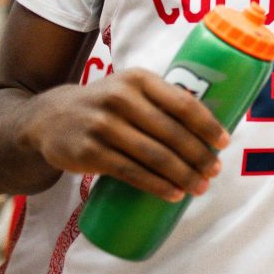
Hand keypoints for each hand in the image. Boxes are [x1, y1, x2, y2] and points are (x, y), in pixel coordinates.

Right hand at [21, 69, 227, 201]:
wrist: (50, 118)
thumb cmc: (107, 104)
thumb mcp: (132, 89)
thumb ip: (164, 100)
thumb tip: (211, 126)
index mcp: (139, 79)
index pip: (183, 103)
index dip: (207, 125)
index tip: (224, 143)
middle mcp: (121, 98)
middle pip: (172, 133)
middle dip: (199, 155)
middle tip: (214, 171)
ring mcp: (103, 126)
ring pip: (154, 156)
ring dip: (182, 175)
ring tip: (200, 187)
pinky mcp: (90, 153)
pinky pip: (131, 173)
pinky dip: (157, 186)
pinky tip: (174, 194)